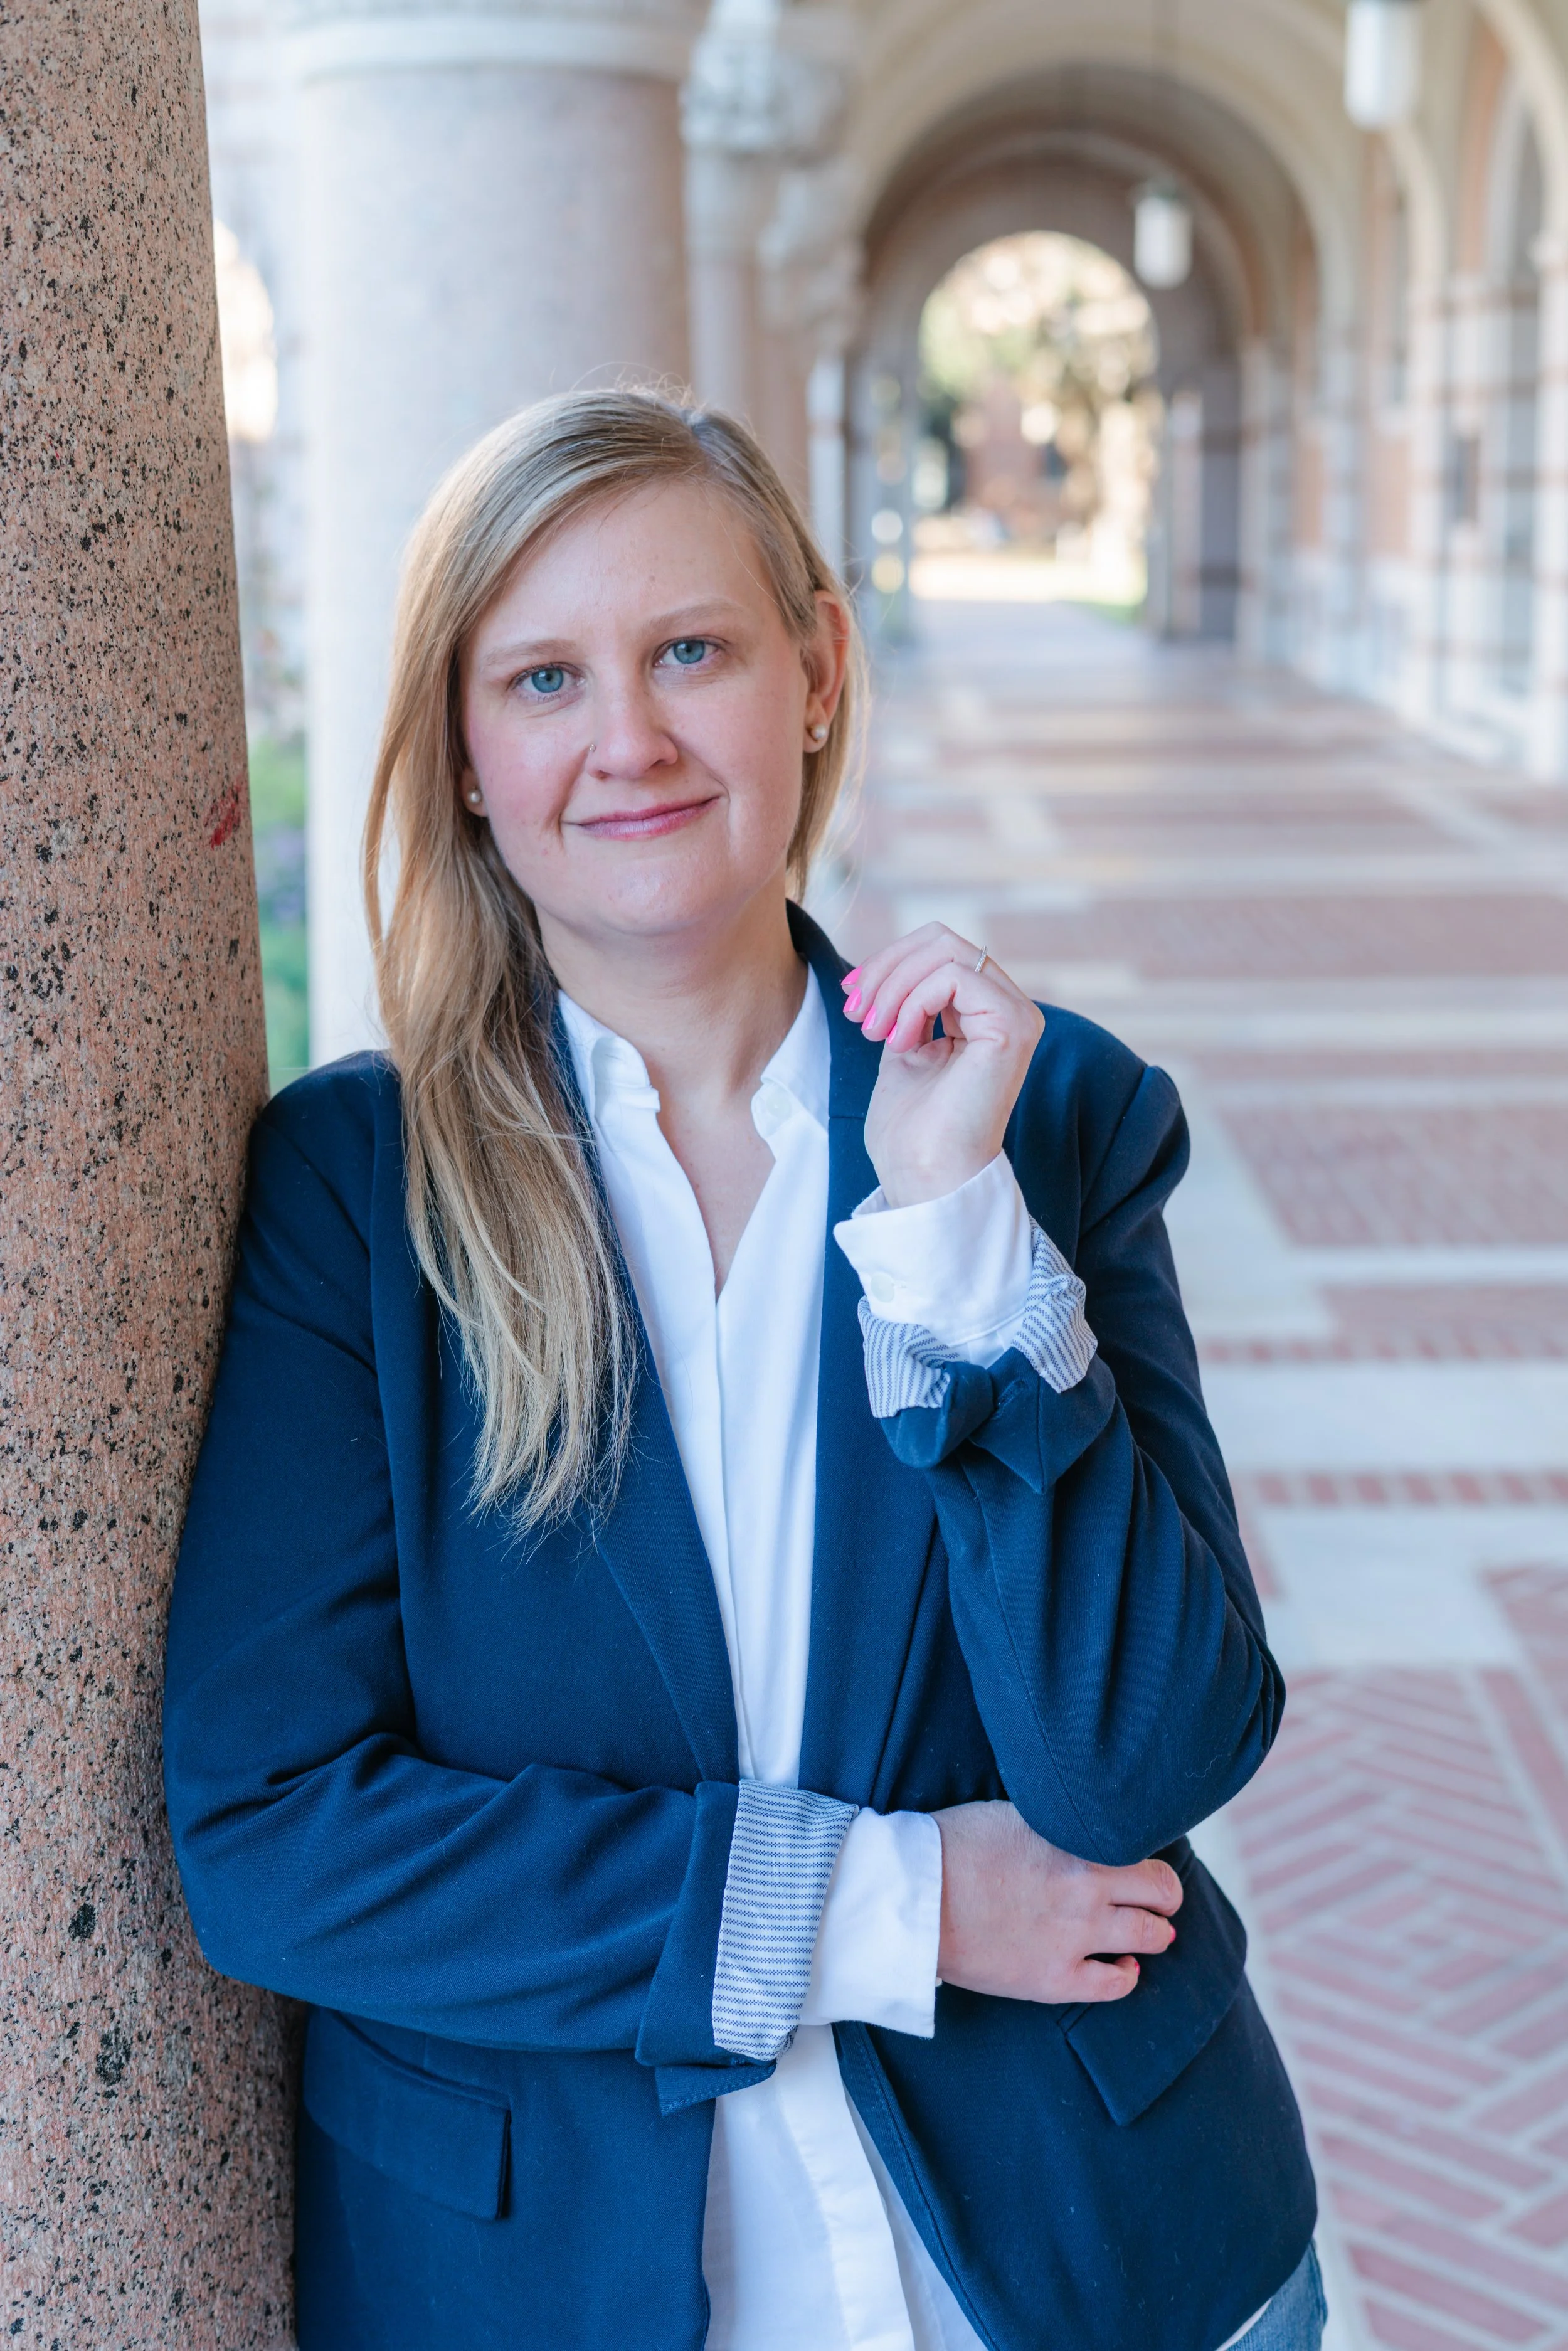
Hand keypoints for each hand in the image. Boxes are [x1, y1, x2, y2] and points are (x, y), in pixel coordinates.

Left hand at [842, 927, 1043, 1207]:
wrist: (923, 1175)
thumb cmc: (910, 1130)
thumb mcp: (901, 1046)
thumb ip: (907, 1005)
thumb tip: (887, 966)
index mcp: (985, 1013)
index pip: (939, 950)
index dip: (888, 962)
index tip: (851, 997)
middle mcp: (1009, 1008)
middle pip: (942, 940)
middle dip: (886, 968)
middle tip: (857, 1012)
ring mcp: (1016, 1015)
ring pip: (945, 950)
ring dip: (893, 986)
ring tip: (873, 1030)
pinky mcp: (1012, 1026)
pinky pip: (954, 976)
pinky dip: (912, 1000)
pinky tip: (900, 1041)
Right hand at [934, 1801, 1181, 2004]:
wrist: (915, 1896)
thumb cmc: (955, 1845)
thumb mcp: (1016, 1813)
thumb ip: (1061, 1823)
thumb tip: (1085, 1827)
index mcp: (1079, 1843)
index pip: (1148, 1851)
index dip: (1148, 1858)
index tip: (1140, 1863)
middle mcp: (1089, 1887)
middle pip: (1163, 1893)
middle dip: (1164, 1896)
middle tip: (1157, 1898)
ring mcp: (1076, 1936)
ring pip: (1150, 1937)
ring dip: (1155, 1932)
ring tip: (1148, 1931)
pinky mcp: (1055, 1978)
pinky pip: (1116, 1983)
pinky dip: (1127, 1973)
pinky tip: (1122, 1965)